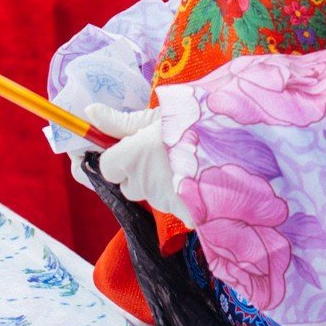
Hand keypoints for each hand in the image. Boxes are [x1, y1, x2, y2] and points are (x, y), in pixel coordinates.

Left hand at [89, 105, 191, 224]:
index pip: (105, 167)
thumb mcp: (156, 116)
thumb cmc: (192, 121)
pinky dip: (180, 198)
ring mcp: (164, 199)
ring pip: (149, 196)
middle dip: (135, 173)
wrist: (236, 142)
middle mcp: (144, 181)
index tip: (124, 148)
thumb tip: (89, 113)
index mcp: (132, 156)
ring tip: (180, 161)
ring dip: (157, 184)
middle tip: (158, 153)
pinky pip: (174, 208)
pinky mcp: (185, 212)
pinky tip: (193, 180)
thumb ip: (120, 121)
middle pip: (127, 185)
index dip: (113, 158)